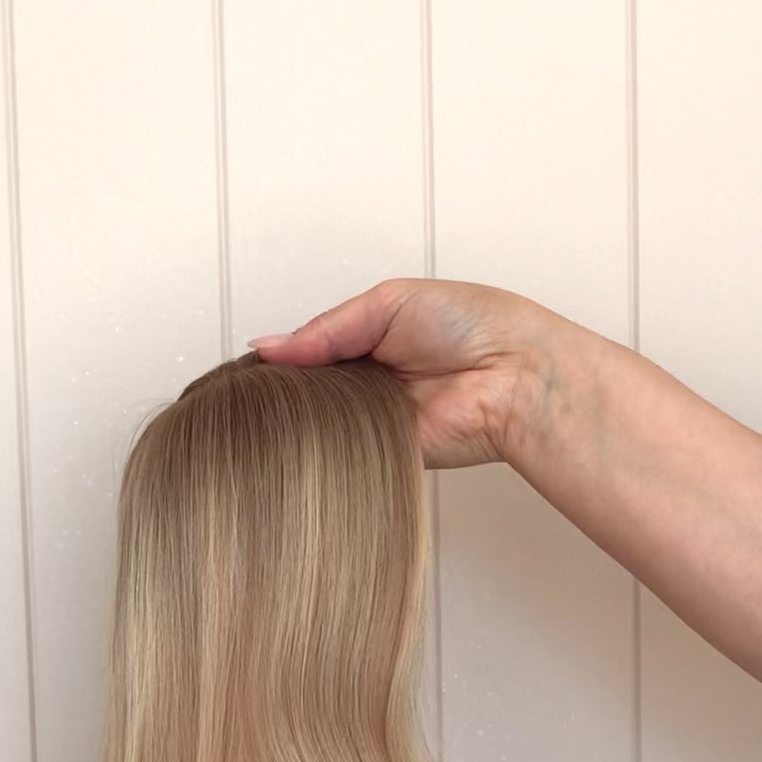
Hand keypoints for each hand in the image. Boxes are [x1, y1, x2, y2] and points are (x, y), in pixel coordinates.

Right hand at [249, 277, 561, 470]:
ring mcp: (374, 422)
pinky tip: (300, 437)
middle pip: (309, 393)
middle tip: (252, 394)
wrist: (515, 372)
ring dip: (300, 418)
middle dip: (285, 392)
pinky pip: (342, 455)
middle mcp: (369, 384)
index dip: (281, 361)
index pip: (310, 355)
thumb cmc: (472, 324)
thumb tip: (267, 348)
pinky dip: (324, 446)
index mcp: (370, 341)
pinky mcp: (384, 457)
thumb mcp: (387, 305)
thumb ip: (326, 330)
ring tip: (272, 410)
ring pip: (319, 426)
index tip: (247, 370)